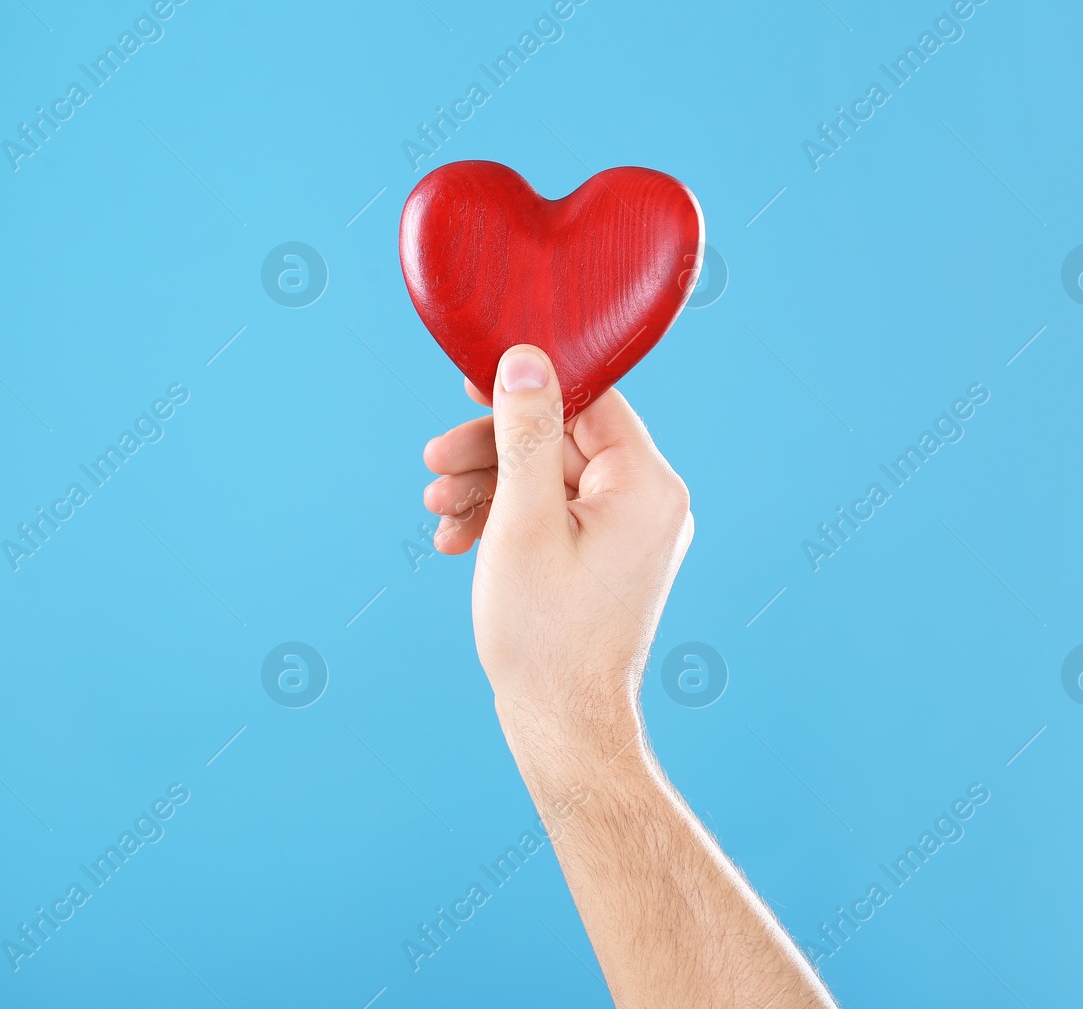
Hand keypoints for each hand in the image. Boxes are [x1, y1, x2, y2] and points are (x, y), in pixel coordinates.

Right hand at [422, 345, 693, 727]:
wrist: (562, 725)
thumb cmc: (545, 633)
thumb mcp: (523, 521)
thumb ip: (525, 434)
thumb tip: (526, 358)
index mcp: (647, 486)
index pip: (590, 401)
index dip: (526, 389)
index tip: (468, 384)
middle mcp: (649, 503)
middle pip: (561, 441)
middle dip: (490, 451)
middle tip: (432, 463)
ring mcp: (628, 534)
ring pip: (548, 480)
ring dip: (487, 487)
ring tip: (436, 509)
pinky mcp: (605, 558)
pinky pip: (552, 516)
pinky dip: (505, 520)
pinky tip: (457, 537)